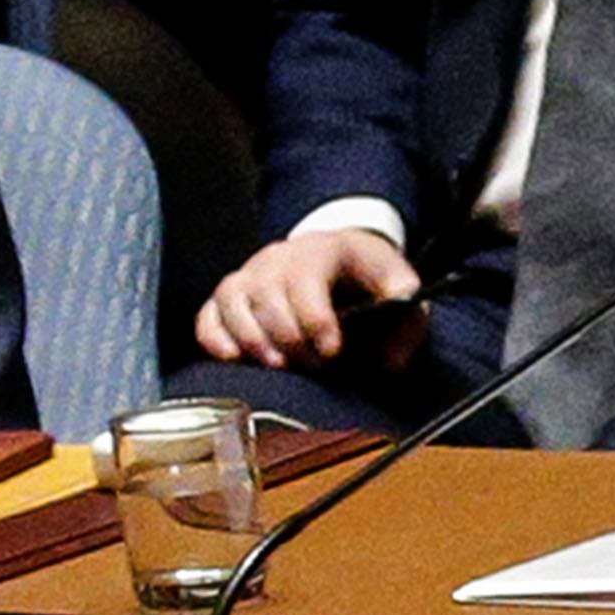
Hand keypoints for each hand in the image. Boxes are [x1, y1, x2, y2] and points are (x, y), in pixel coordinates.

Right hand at [195, 230, 420, 367]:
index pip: (307, 280)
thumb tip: (392, 360)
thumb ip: (406, 313)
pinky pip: (207, 314)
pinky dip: (215, 338)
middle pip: (267, 295)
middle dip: (289, 337)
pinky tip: (235, 358)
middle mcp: (279, 256)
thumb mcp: (398, 283)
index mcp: (323, 249)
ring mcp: (250, 273)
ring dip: (252, 340)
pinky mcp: (229, 295)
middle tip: (311, 365)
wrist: (340, 254)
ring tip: (278, 365)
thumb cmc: (368, 276)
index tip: (332, 350)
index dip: (316, 319)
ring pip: (233, 302)